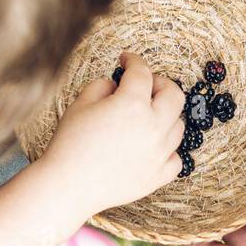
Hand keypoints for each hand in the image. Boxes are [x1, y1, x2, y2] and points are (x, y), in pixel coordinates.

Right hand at [38, 52, 184, 216]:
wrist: (67, 186)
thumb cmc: (70, 144)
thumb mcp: (80, 104)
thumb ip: (103, 86)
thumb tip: (117, 84)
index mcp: (132, 104)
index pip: (142, 72)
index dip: (134, 60)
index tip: (127, 59)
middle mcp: (153, 126)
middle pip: (174, 95)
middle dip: (160, 83)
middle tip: (145, 85)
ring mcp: (159, 153)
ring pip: (178, 126)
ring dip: (166, 116)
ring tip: (147, 117)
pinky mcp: (158, 176)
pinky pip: (176, 159)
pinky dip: (168, 150)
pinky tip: (154, 147)